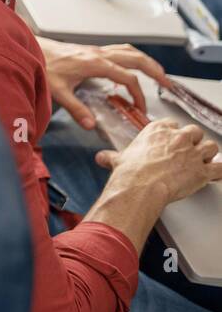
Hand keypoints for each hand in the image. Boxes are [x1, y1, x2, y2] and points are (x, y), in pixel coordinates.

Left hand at [38, 39, 169, 128]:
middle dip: (155, 71)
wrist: (32, 49)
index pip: (128, 79)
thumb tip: (91, 125)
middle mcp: (100, 54)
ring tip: (157, 73)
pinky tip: (133, 64)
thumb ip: (76, 109)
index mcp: (96, 64)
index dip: (138, 95)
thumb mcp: (58, 91)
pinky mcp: (92, 50)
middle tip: (167, 83)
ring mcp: (97, 50)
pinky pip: (120, 50)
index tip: (140, 108)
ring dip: (146, 61)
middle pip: (137, 59)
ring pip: (130, 51)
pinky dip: (132, 56)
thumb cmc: (43, 65)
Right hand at [97, 119, 221, 205]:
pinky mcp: (202, 170)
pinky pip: (220, 167)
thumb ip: (113, 157)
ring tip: (203, 162)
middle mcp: (178, 138)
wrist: (139, 187)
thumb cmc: (130, 173)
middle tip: (188, 151)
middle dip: (193, 141)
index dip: (174, 133)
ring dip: (208, 154)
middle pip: (195, 132)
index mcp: (158, 130)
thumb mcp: (118, 160)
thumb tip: (102, 157)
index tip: (172, 140)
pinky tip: (217, 173)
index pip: (172, 124)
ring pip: (211, 147)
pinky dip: (220, 171)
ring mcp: (192, 153)